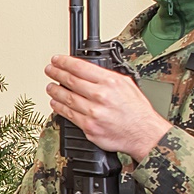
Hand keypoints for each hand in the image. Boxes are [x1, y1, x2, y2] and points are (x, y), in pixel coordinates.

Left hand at [46, 55, 170, 158]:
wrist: (143, 133)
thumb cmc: (137, 111)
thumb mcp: (127, 84)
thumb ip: (107, 77)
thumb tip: (89, 71)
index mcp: (110, 82)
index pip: (80, 67)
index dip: (64, 62)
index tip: (57, 60)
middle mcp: (100, 96)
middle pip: (70, 81)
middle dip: (56, 73)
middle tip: (49, 70)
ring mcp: (93, 112)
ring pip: (67, 98)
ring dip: (55, 91)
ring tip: (50, 86)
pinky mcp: (89, 127)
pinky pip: (69, 115)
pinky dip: (59, 107)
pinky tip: (55, 103)